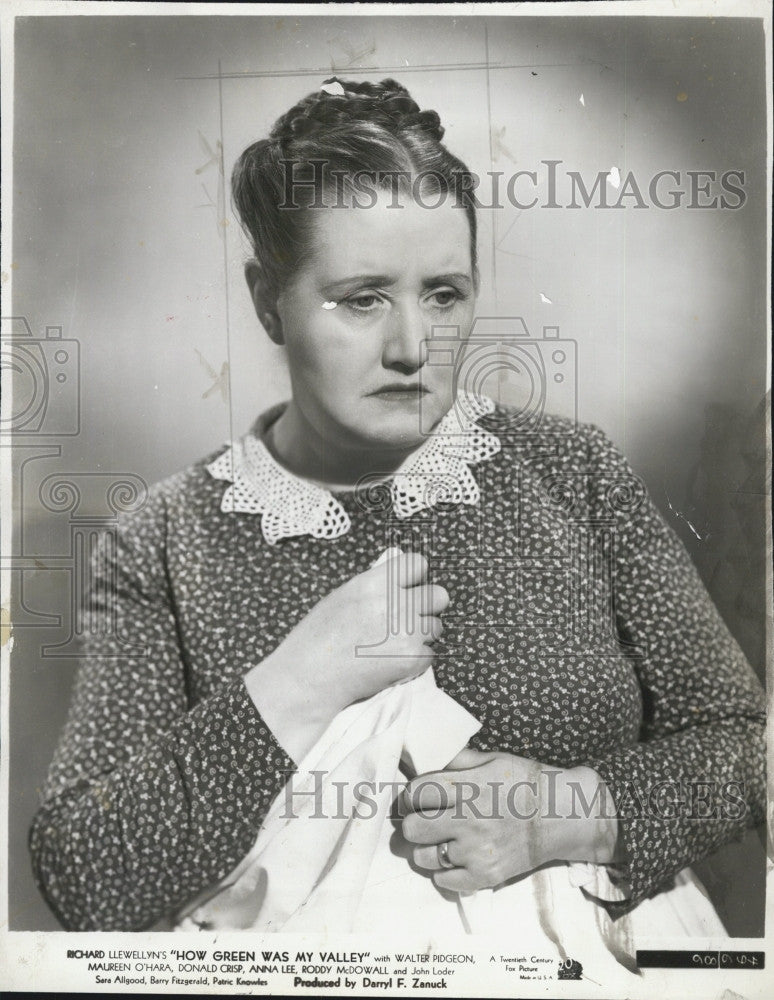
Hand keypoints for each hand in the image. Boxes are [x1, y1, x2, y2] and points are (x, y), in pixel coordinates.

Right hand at [245, 548, 448, 760]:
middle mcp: (395, 604)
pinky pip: (430, 655)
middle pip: (439, 595)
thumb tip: (400, 582)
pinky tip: (392, 662)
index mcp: (375, 583)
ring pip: (437, 627)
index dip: (414, 578)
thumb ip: (375, 587)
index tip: (407, 590)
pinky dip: (416, 661)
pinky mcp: (411, 660)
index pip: (418, 564)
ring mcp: (407, 632)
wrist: (309, 676)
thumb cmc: (318, 637)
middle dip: (427, 606)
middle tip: (409, 619)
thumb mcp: (343, 596)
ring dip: (423, 635)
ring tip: (396, 644)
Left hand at [402, 748, 620, 892]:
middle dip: (414, 823)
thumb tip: (424, 754)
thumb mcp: (492, 760)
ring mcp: (477, 852)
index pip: (416, 793)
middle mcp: (469, 821)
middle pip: (412, 828)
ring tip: (441, 841)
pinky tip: (456, 858)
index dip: (410, 796)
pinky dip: (445, 871)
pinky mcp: (486, 876)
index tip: (415, 799)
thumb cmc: (526, 782)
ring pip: (423, 857)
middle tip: (425, 821)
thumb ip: (457, 759)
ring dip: (427, 849)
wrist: (563, 815)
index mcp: (468, 788)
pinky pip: (443, 881)